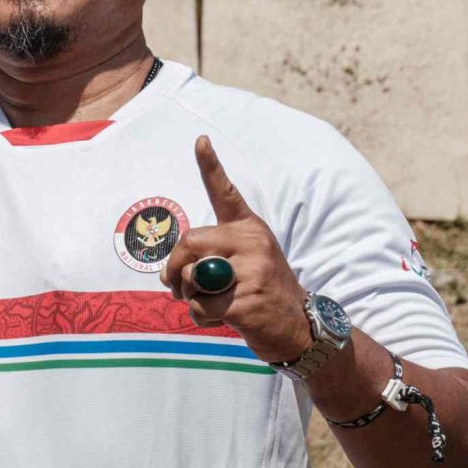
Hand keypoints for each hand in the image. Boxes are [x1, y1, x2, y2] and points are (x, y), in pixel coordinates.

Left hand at [167, 135, 315, 365]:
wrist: (298, 327)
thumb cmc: (259, 295)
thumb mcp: (241, 268)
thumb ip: (207, 260)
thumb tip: (169, 272)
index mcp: (250, 229)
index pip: (226, 194)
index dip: (210, 167)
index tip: (200, 140)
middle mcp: (252, 242)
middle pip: (188, 242)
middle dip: (173, 268)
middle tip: (175, 287)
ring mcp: (252, 270)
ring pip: (191, 277)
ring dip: (188, 297)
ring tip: (212, 302)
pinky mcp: (246, 300)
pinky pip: (201, 306)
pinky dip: (201, 318)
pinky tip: (221, 319)